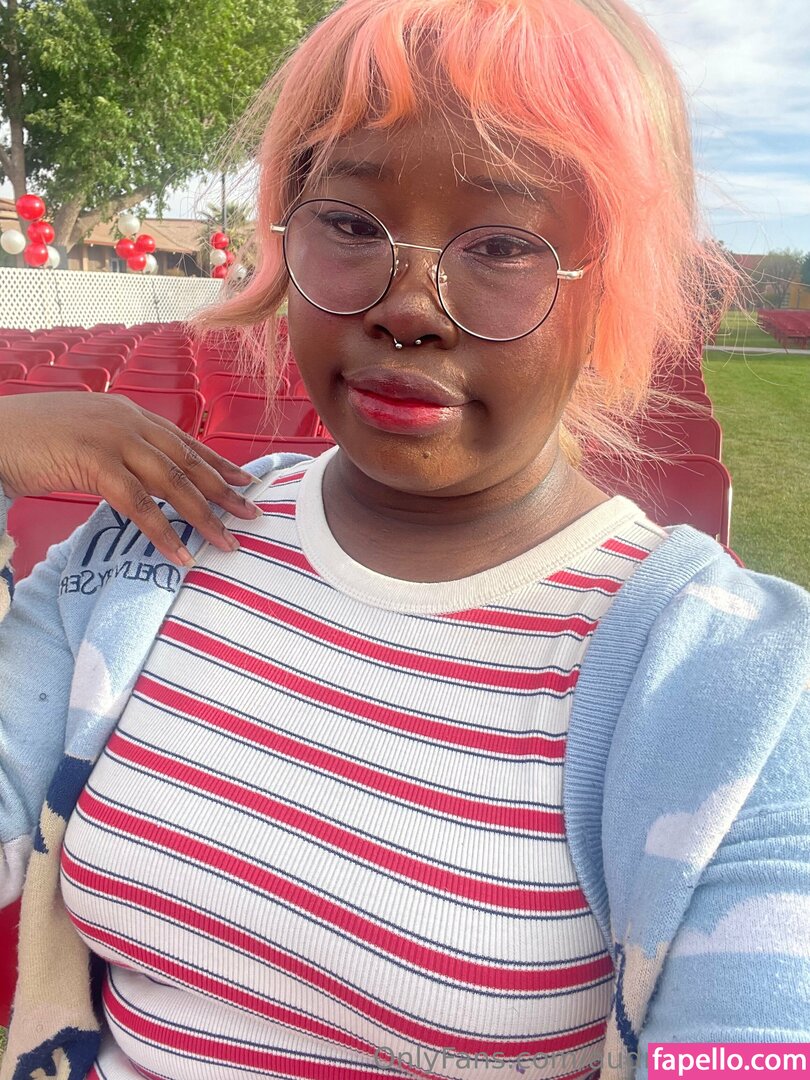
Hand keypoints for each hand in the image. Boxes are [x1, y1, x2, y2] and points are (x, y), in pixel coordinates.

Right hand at [0, 392, 263, 566]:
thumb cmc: (33, 439)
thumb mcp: (87, 436)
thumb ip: (119, 449)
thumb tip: (144, 476)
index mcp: (129, 413)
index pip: (185, 441)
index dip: (219, 463)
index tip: (247, 482)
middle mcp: (128, 420)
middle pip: (188, 461)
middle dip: (224, 490)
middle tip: (253, 514)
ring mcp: (113, 438)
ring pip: (171, 482)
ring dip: (202, 516)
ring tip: (226, 542)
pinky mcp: (94, 460)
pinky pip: (138, 503)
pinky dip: (162, 530)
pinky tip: (180, 553)